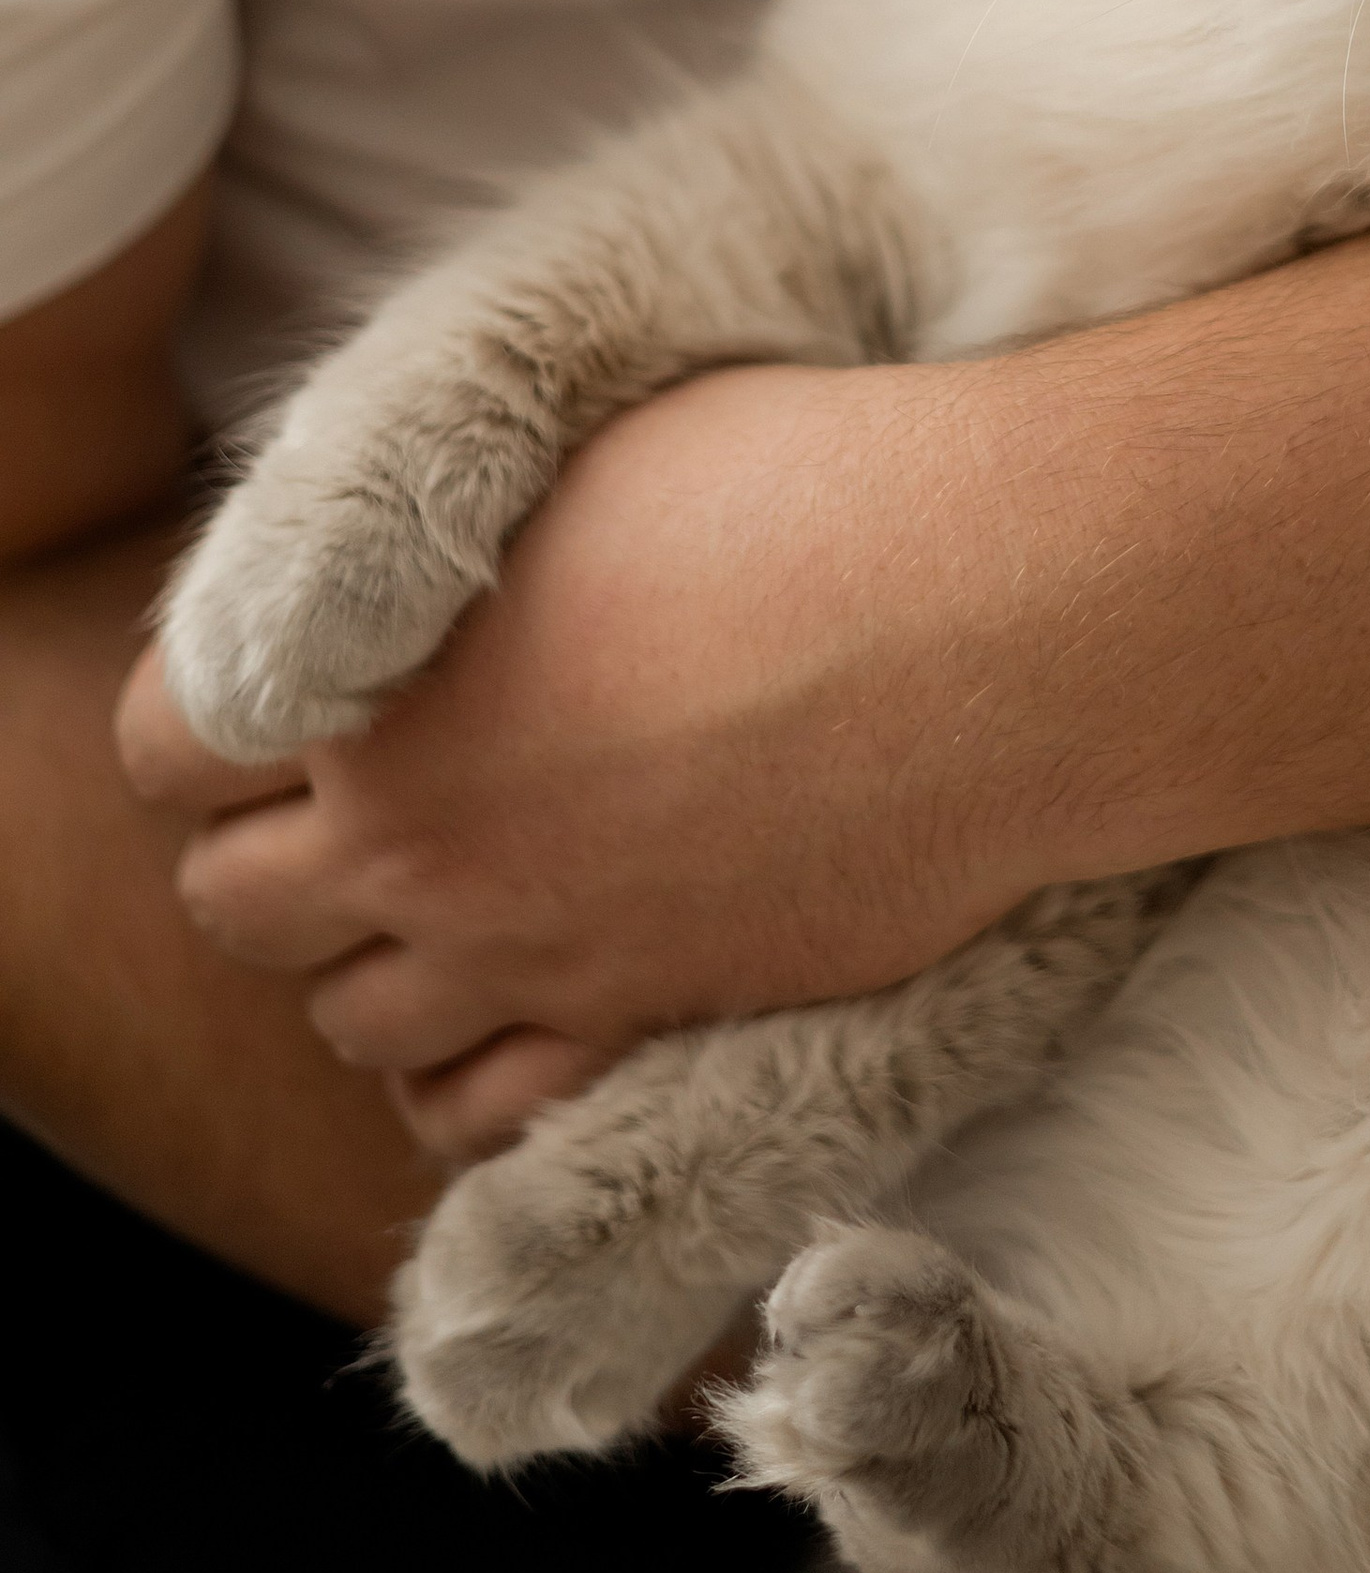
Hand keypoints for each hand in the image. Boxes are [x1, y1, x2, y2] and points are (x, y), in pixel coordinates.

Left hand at [116, 362, 1048, 1161]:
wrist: (995, 617)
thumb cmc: (808, 485)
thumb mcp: (572, 456)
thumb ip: (431, 544)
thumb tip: (381, 591)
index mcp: (371, 684)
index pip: (170, 747)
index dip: (215, 722)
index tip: (291, 697)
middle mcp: (421, 839)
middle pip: (235, 905)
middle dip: (282, 849)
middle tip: (380, 790)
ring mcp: (533, 952)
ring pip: (348, 1023)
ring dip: (376, 960)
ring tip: (465, 887)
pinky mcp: (646, 1024)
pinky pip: (477, 1115)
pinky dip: (469, 1071)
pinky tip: (529, 992)